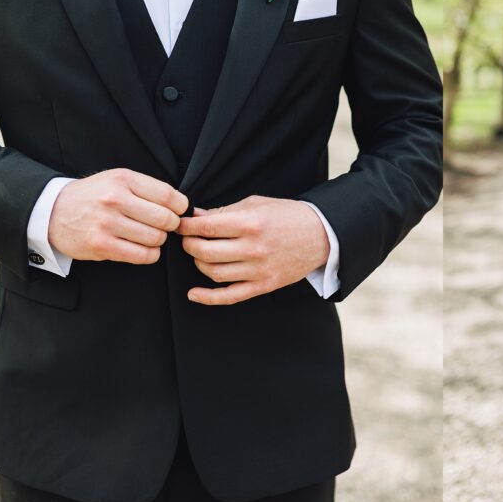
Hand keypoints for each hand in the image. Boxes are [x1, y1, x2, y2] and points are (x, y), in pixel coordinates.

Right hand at [48, 168, 188, 264]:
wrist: (52, 211)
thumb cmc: (93, 196)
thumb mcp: (117, 180)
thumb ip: (147, 188)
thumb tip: (182, 205)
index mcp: (123, 179)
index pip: (169, 195)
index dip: (181, 207)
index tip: (179, 211)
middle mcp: (115, 199)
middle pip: (166, 219)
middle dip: (171, 225)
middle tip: (165, 226)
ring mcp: (106, 223)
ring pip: (155, 238)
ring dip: (158, 241)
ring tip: (150, 236)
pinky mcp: (101, 245)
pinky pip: (142, 255)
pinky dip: (149, 254)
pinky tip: (143, 248)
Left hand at [176, 196, 330, 304]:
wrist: (322, 235)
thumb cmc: (289, 216)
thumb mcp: (258, 204)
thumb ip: (226, 211)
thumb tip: (197, 217)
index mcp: (252, 223)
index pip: (207, 227)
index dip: (187, 226)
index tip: (180, 224)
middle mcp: (254, 248)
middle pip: (205, 251)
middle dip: (189, 245)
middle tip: (187, 239)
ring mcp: (259, 270)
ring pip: (213, 273)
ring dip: (198, 263)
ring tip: (200, 254)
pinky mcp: (264, 285)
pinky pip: (230, 296)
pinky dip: (208, 297)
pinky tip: (193, 294)